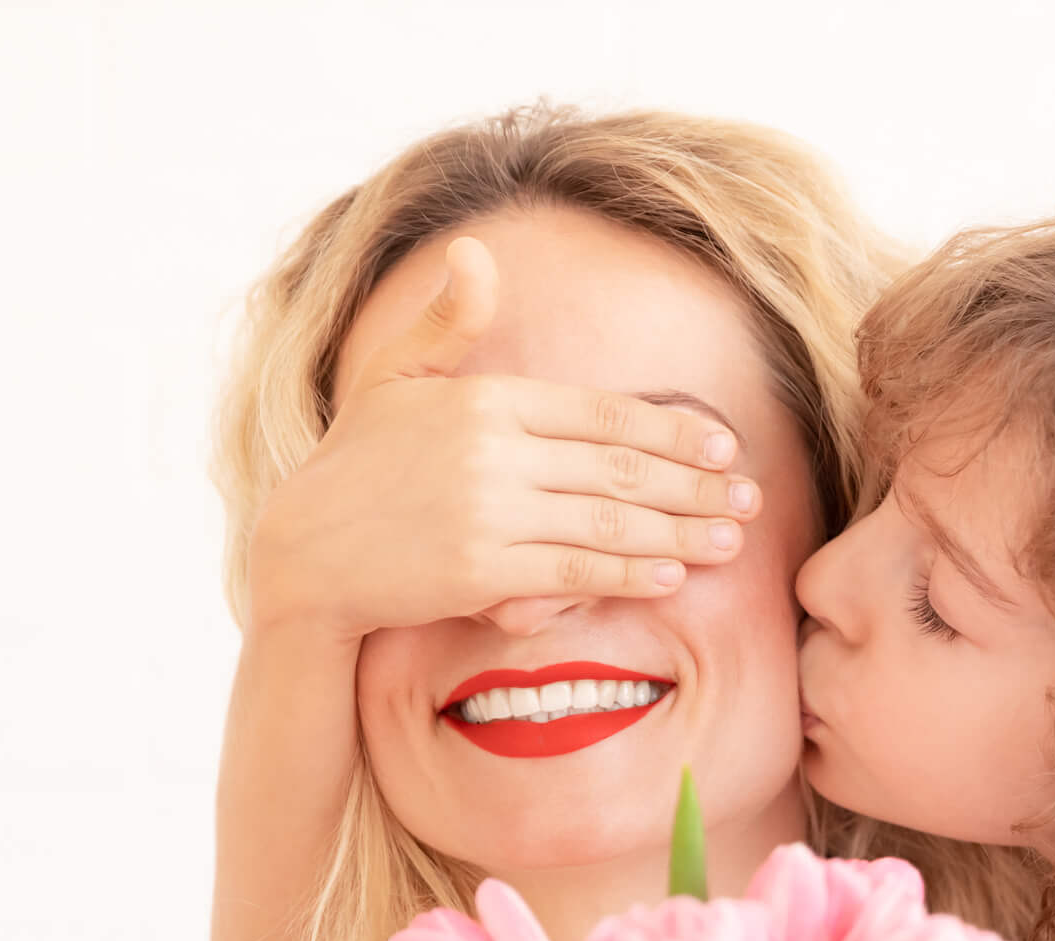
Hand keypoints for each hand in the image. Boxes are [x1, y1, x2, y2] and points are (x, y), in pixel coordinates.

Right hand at [245, 234, 761, 643]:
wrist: (305, 553)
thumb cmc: (357, 466)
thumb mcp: (392, 376)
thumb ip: (446, 323)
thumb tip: (475, 253)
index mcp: (486, 398)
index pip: (602, 413)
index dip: (671, 433)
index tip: (723, 448)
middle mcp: (493, 450)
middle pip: (619, 468)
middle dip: (695, 485)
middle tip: (750, 499)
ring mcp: (488, 511)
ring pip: (609, 521)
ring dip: (679, 531)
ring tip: (729, 539)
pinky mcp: (481, 570)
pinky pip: (575, 570)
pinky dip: (629, 572)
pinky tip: (671, 573)